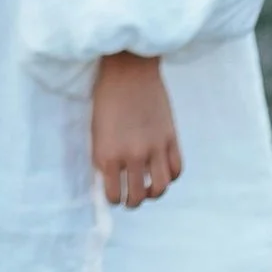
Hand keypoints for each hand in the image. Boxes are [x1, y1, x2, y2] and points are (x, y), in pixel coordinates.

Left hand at [92, 53, 182, 208]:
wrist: (128, 70)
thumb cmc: (105, 96)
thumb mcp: (95, 129)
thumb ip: (103, 156)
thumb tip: (110, 178)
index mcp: (107, 154)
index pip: (113, 194)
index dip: (113, 199)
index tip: (114, 196)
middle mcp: (132, 156)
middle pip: (138, 196)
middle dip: (133, 201)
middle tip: (131, 197)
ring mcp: (154, 148)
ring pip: (160, 188)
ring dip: (153, 194)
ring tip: (148, 190)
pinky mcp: (171, 138)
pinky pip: (176, 169)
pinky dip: (170, 177)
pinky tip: (162, 172)